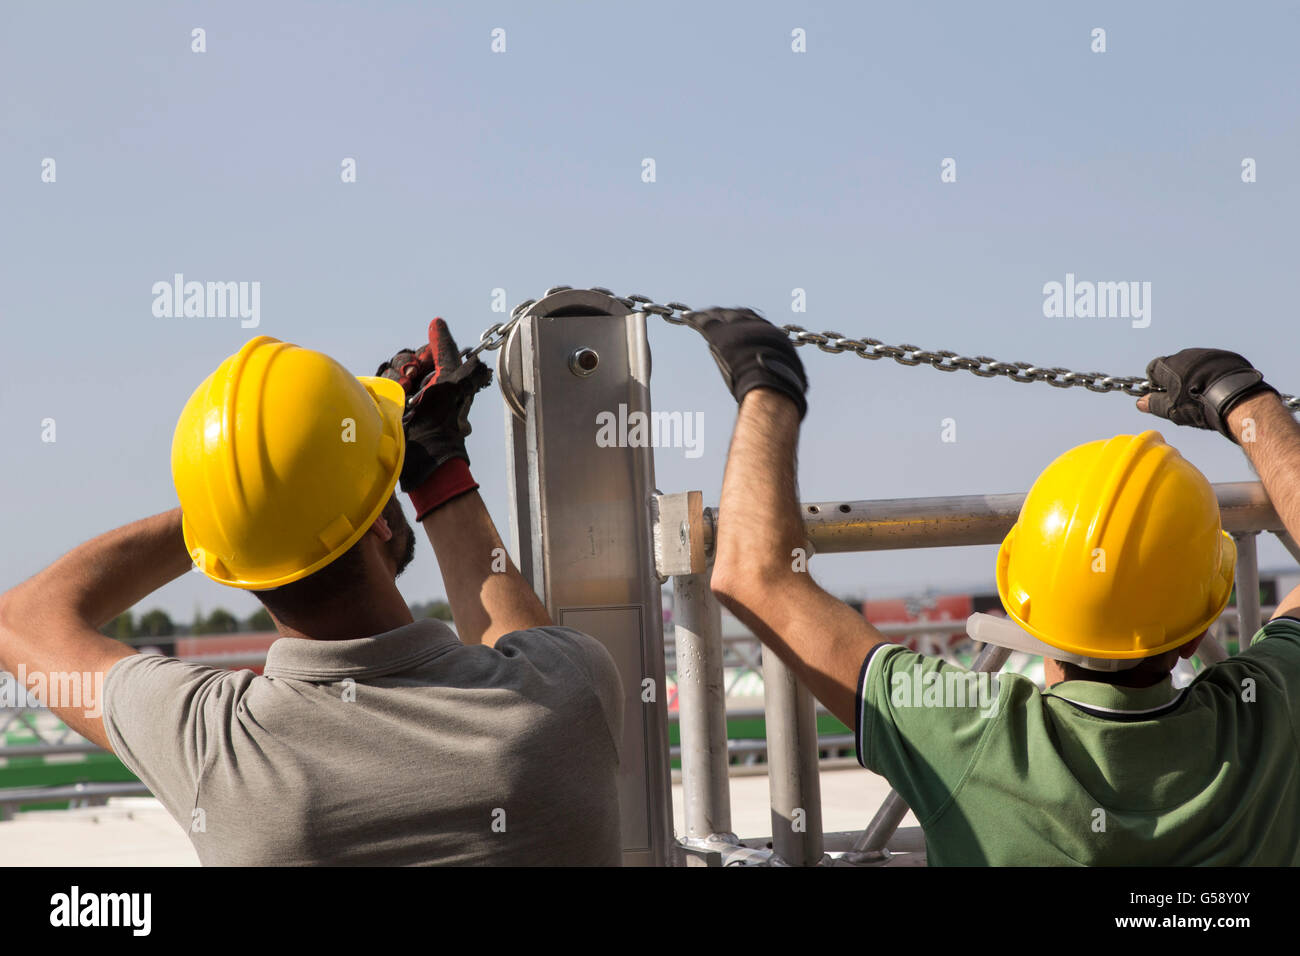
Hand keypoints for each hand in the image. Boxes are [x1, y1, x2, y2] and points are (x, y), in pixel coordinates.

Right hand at [377, 318, 492, 490]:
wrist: (424, 451)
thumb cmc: (443, 418)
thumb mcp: (452, 378)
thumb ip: (446, 350)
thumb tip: (437, 322)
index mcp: (438, 377)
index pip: (423, 353)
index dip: (424, 355)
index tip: (425, 366)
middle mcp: (419, 384)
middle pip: (404, 359)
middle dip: (407, 367)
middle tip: (413, 382)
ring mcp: (400, 395)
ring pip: (390, 370)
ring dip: (397, 380)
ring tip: (405, 396)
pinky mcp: (384, 404)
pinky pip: (379, 383)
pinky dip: (386, 388)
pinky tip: (395, 401)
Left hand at [685, 307, 808, 418]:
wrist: (770, 381)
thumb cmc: (782, 386)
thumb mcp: (788, 375)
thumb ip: (785, 371)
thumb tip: (792, 381)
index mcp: (774, 334)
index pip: (759, 323)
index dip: (748, 322)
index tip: (741, 323)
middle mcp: (756, 326)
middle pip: (740, 315)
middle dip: (730, 315)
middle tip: (720, 316)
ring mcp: (738, 328)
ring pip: (721, 316)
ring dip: (713, 316)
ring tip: (703, 315)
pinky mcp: (720, 333)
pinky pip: (704, 322)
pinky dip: (695, 318)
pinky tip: (688, 317)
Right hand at [1139, 348, 1275, 440]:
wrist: (1238, 398)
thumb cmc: (1199, 404)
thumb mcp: (1172, 409)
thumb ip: (1153, 403)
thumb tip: (1141, 402)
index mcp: (1171, 365)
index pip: (1153, 369)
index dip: (1154, 383)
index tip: (1161, 396)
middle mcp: (1189, 354)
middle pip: (1175, 366)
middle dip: (1176, 380)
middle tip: (1183, 399)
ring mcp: (1210, 354)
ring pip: (1195, 365)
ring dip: (1195, 377)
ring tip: (1204, 396)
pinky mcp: (1228, 358)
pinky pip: (1214, 366)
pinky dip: (1212, 376)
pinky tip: (1218, 390)